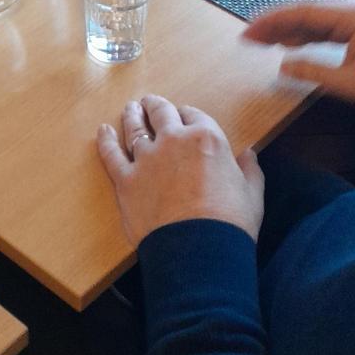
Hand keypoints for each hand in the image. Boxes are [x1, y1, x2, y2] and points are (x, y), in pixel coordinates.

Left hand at [97, 94, 263, 247]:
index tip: (184, 115)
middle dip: (155, 106)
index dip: (188, 114)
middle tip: (149, 102)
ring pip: (135, 128)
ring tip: (130, 109)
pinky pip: (111, 154)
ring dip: (132, 116)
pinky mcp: (126, 180)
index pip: (194, 115)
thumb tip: (249, 154)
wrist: (199, 251)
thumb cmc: (231, 223)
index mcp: (206, 138)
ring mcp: (147, 159)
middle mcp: (174, 140)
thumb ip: (249, 170)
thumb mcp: (252, 194)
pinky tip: (103, 131)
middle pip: (161, 113)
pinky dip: (105, 140)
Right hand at [244, 0, 354, 115]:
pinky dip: (310, 33)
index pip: (304, 11)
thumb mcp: (352, 84)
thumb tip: (282, 66)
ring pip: (319, 17)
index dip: (272, 21)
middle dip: (276, 22)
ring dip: (291, 28)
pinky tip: (293, 43)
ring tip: (263, 40)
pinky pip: (332, 25)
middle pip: (308, 9)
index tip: (248, 31)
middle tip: (248, 36)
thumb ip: (313, 72)